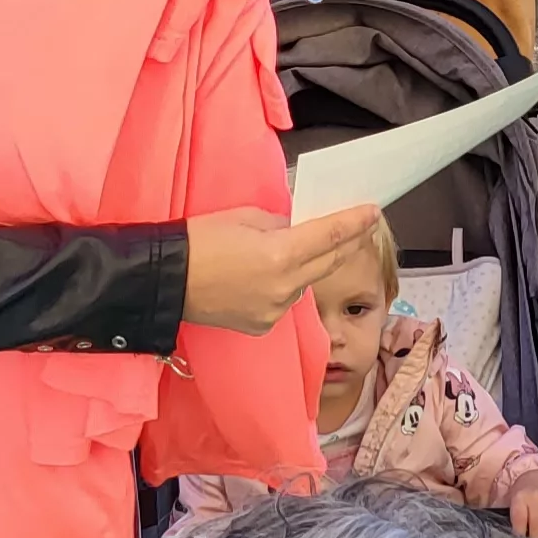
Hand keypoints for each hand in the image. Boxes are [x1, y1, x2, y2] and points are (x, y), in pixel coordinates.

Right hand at [181, 203, 379, 333]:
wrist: (165, 282)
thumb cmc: (199, 240)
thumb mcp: (245, 218)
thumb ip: (280, 225)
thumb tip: (297, 232)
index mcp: (281, 255)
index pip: (330, 236)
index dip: (355, 223)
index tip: (373, 212)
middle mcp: (285, 287)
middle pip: (329, 262)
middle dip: (348, 243)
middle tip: (362, 226)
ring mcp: (275, 311)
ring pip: (305, 282)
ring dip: (309, 266)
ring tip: (296, 249)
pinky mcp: (262, 325)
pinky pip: (284, 300)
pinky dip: (284, 286)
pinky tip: (263, 277)